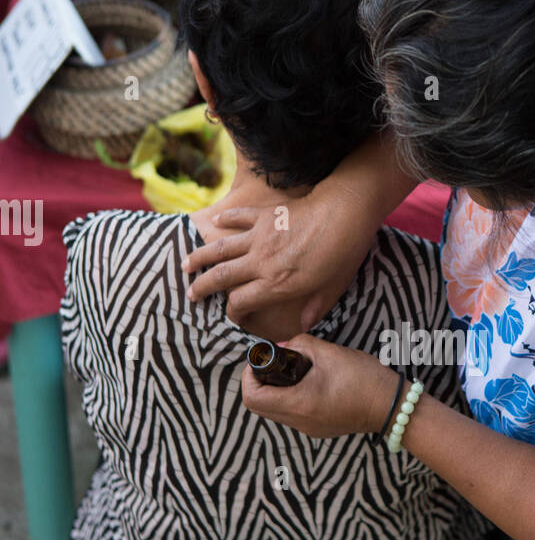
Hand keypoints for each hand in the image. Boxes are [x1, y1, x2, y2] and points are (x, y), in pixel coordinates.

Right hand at [183, 196, 373, 336]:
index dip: (232, 313)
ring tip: (185, 265)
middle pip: (221, 277)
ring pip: (220, 248)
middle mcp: (261, 262)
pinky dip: (226, 220)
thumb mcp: (333, 288)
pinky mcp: (265, 217)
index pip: (240, 302)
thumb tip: (304, 325)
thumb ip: (315, 307)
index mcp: (277, 284)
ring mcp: (260, 237)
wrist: (343, 213)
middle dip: (202, 287)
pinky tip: (216, 222)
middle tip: (191, 294)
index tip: (232, 316)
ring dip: (200, 257)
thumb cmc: (342, 253)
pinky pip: (239, 218)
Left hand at [241, 334, 403, 438]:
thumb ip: (300, 344)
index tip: (260, 361)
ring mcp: (309, 429)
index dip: (249, 377)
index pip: (252, 398)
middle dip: (260, 383)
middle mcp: (299, 422)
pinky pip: (292, 415)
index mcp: (298, 404)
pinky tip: (308, 383)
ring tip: (292, 371)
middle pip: (260, 407)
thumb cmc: (363, 378)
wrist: (392, 406)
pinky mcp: (319, 429)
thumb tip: (282, 346)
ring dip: (275, 391)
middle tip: (273, 364)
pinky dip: (290, 399)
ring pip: (275, 413)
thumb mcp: (329, 352)